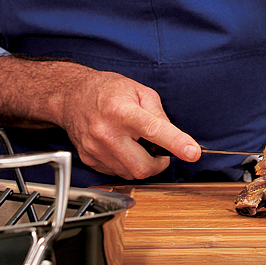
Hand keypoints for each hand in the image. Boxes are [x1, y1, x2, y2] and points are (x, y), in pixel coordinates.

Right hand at [57, 68, 201, 178]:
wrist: (72, 96)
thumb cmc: (107, 91)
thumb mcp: (140, 91)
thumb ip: (159, 114)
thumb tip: (175, 138)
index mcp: (122, 111)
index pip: (154, 130)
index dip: (176, 143)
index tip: (192, 152)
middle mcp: (106, 132)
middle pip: (142, 166)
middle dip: (158, 163)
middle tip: (159, 151)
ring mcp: (95, 149)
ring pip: (130, 174)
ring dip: (141, 164)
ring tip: (136, 144)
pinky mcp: (89, 159)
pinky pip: (116, 173)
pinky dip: (126, 164)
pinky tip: (122, 148)